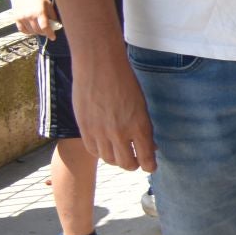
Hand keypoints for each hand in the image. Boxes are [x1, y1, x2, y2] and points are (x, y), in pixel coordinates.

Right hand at [11, 0, 56, 39]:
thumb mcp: (48, 3)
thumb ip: (52, 15)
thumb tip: (56, 25)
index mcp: (39, 12)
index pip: (45, 27)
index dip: (50, 34)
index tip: (53, 38)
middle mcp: (30, 16)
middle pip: (38, 31)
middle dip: (44, 33)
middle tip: (47, 31)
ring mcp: (22, 18)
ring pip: (31, 32)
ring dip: (37, 32)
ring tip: (40, 28)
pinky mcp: (16, 19)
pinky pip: (22, 30)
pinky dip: (28, 32)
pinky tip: (32, 29)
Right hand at [74, 50, 155, 171]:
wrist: (99, 67)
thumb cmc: (125, 82)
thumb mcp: (142, 106)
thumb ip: (144, 128)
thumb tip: (150, 146)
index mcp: (139, 126)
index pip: (146, 158)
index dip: (149, 166)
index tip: (150, 167)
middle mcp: (120, 133)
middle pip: (127, 164)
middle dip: (134, 165)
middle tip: (136, 161)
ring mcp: (100, 132)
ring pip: (109, 160)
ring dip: (117, 160)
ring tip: (121, 154)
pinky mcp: (85, 129)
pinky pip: (93, 151)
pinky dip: (101, 152)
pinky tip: (105, 147)